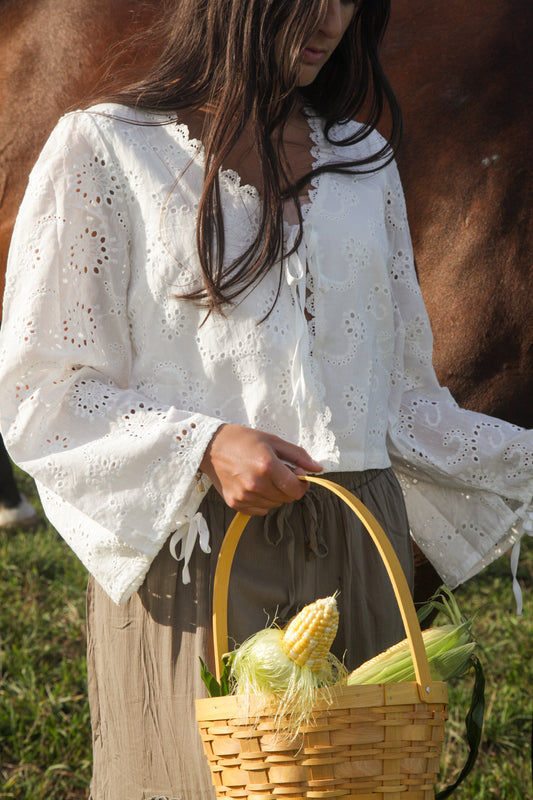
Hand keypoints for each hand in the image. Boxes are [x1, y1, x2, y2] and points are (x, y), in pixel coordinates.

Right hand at [199, 424, 322, 515]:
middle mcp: (256, 485)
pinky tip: (253, 485)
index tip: (296, 475)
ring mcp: (245, 496)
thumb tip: (318, 469)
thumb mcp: (273, 441)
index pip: (296, 490)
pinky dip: (262, 500)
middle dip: (287, 487)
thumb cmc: (243, 440)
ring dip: (274, 494)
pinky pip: (260, 510)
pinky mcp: (235, 504)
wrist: (211, 446)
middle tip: (277, 472)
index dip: (301, 484)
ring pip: (274, 505)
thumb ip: (298, 456)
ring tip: (262, 477)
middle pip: (286, 498)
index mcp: (268, 466)